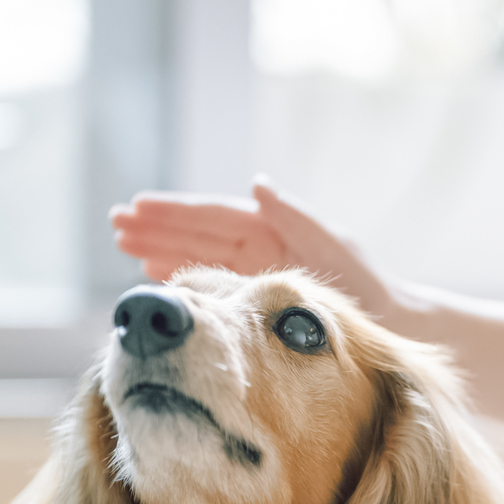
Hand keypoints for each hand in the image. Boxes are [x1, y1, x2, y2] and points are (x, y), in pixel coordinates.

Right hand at [109, 178, 395, 315]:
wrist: (387, 321)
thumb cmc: (366, 284)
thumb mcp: (333, 245)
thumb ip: (295, 216)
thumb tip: (258, 182)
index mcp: (272, 228)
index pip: (213, 215)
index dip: (175, 211)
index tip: (139, 205)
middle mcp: (259, 244)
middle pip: (197, 231)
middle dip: (157, 226)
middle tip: (115, 222)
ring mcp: (254, 268)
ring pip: (197, 252)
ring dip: (161, 247)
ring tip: (123, 243)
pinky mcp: (255, 292)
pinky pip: (210, 276)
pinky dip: (182, 271)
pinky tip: (154, 271)